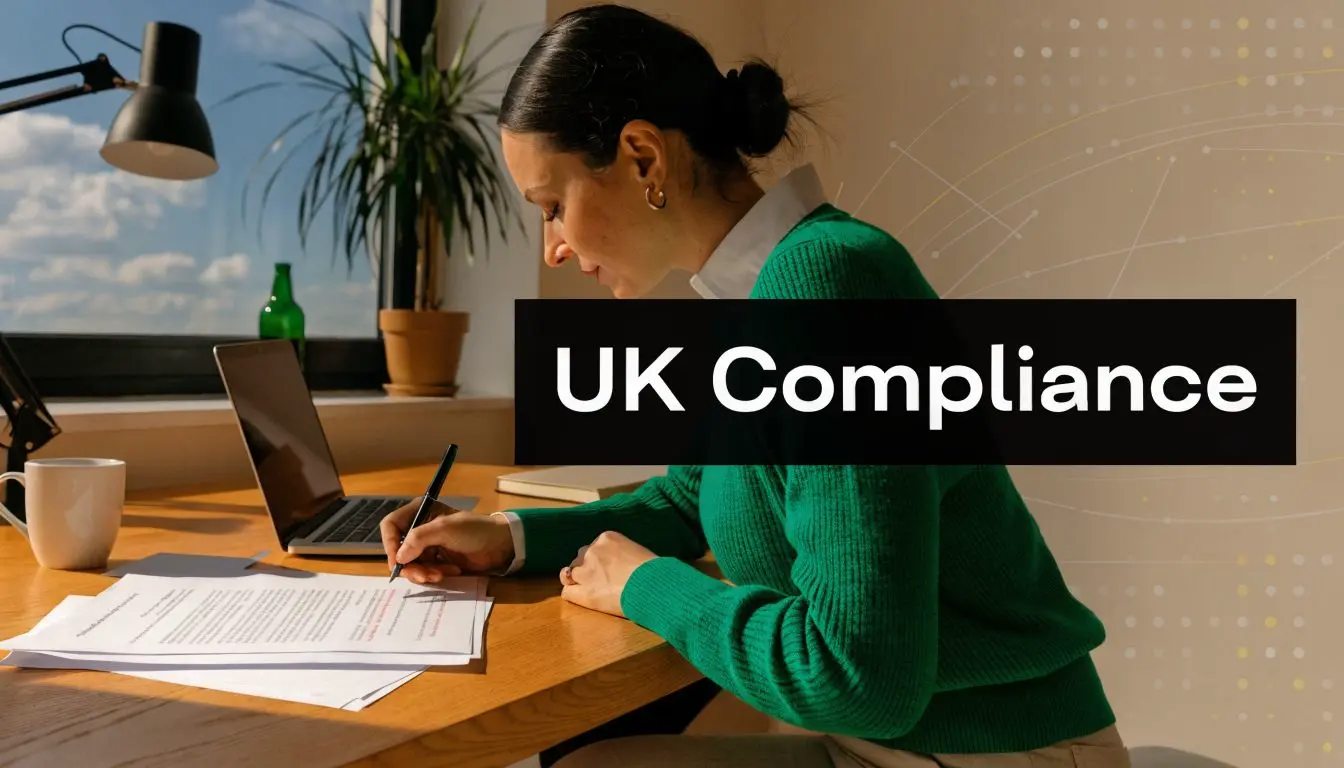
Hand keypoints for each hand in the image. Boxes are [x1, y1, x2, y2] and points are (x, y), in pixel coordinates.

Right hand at [380, 498, 514, 583]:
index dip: (389, 544)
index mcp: (419, 511)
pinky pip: (423, 571)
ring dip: (423, 572)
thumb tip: (399, 556)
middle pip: (398, 550)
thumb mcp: (447, 529)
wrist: (500, 545)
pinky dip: (434, 575)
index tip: (398, 562)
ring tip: (441, 574)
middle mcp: (419, 528)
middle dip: (410, 565)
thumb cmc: (476, 530)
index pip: (391, 526)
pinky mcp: (436, 560)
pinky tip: (451, 571)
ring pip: (410, 564)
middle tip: (425, 575)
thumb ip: (420, 538)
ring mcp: (427, 545)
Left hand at [559, 531, 657, 616]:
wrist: (654, 585)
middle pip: (580, 558)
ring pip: (569, 574)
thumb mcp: (637, 551)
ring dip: (579, 581)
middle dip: (587, 568)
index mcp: (606, 538)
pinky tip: (585, 599)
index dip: (599, 560)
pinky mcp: (585, 592)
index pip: (593, 547)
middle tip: (602, 580)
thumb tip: (619, 565)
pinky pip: (567, 592)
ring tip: (595, 590)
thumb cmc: (654, 571)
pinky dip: (574, 595)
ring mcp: (586, 571)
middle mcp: (592, 551)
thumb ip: (621, 553)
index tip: (609, 569)